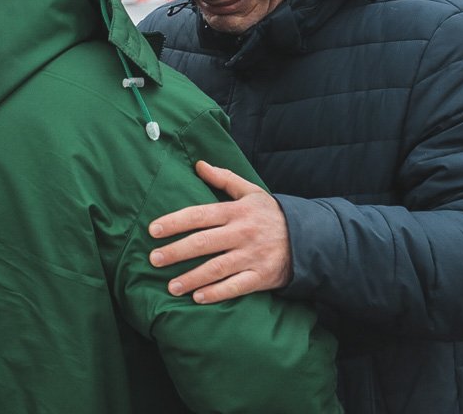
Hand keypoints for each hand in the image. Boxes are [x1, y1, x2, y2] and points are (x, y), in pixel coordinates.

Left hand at [148, 161, 291, 303]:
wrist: (308, 237)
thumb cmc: (271, 214)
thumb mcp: (251, 192)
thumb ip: (224, 178)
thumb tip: (199, 165)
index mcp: (237, 211)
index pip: (200, 215)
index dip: (175, 222)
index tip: (153, 230)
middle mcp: (242, 233)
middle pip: (204, 242)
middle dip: (176, 252)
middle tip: (154, 259)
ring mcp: (252, 255)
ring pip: (217, 268)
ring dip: (192, 277)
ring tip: (171, 286)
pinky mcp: (261, 276)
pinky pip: (236, 287)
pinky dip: (217, 293)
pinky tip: (198, 298)